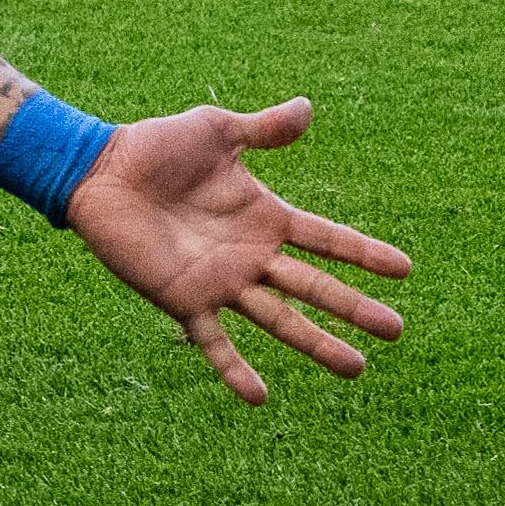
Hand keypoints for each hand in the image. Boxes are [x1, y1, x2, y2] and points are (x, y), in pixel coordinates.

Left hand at [62, 100, 408, 402]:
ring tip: (355, 368)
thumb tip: (306, 108)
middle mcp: (251, 255)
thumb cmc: (156, 147)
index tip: (405, 269)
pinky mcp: (183, 298)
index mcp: (265, 217)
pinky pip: (212, 341)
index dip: (364, 253)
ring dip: (316, 344)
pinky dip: (233, 369)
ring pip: (279, 320)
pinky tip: (258, 397)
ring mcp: (221, 281)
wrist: (99, 170)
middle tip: (396, 331)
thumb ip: (262, 130)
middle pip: (315, 287)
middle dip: (354, 308)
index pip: (327, 239)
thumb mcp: (216, 131)